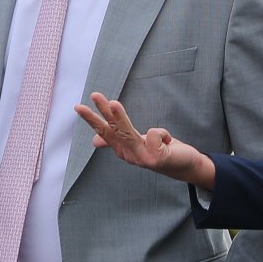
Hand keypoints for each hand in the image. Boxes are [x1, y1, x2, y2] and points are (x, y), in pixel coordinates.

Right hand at [75, 93, 216, 189]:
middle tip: (93, 95)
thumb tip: (94, 141)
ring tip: (114, 102)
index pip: (104, 131)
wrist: (185, 166)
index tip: (78, 106)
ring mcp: (141, 158)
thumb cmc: (159, 151)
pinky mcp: (155, 158)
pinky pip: (154, 133)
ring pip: (128, 133)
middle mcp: (128, 154)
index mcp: (122, 149)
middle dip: (102, 112)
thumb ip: (117, 140)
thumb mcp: (137, 144)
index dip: (91, 119)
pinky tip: (168, 141)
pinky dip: (162, 133)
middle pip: (113, 130)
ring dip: (120, 117)